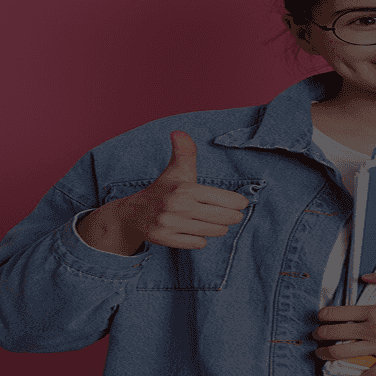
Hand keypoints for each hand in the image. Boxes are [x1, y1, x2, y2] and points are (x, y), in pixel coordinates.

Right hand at [79, 130, 250, 254]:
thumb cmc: (163, 190)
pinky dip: (200, 239)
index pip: (226, 200)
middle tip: (232, 216)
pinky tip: (196, 231)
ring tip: (216, 224)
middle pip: (223, 218)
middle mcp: (177, 206)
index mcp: (185, 187)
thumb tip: (178, 132)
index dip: (238, 203)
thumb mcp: (176, 170)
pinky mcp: (164, 239)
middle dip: (231, 217)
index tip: (241, 204)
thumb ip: (185, 151)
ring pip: (213, 232)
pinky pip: (198, 243)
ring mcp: (170, 223)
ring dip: (218, 229)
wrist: (134, 213)